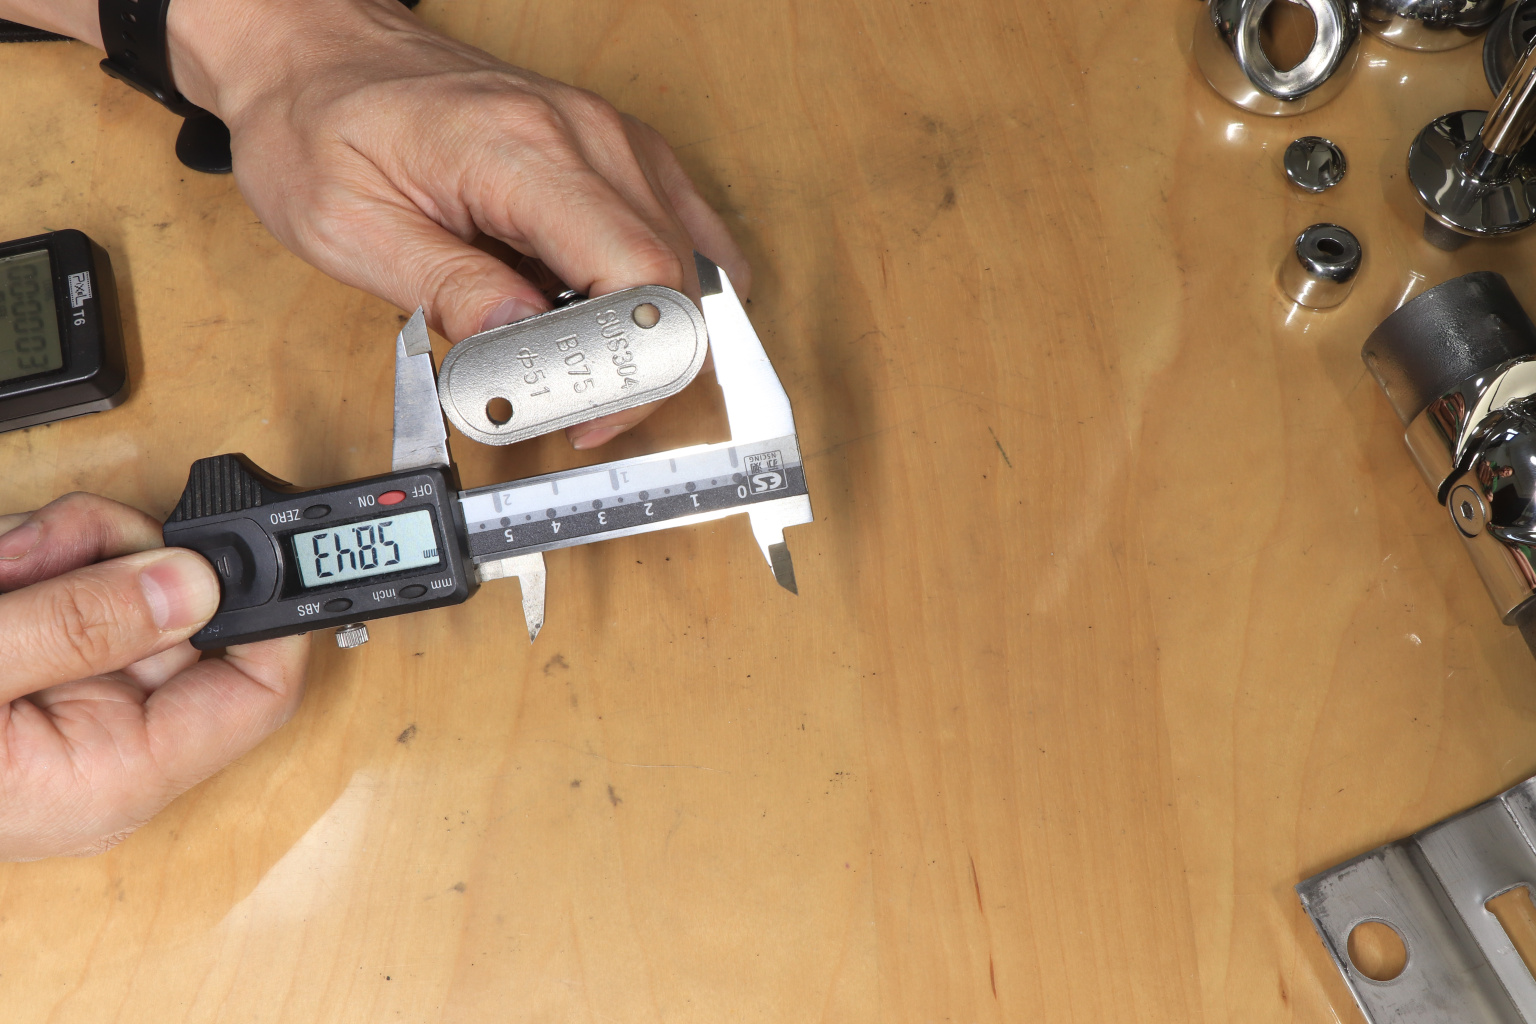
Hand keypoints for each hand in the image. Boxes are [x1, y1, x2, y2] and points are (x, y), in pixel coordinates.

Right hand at [0, 494, 306, 860]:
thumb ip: (82, 627)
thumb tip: (196, 585)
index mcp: (115, 773)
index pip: (257, 694)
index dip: (270, 613)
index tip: (254, 541)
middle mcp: (105, 743)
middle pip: (187, 618)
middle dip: (121, 558)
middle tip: (46, 548)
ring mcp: (64, 701)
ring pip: (123, 587)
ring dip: (61, 552)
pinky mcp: (26, 665)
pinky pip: (66, 590)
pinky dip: (28, 561)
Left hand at [167, 0, 750, 448]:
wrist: (321, 54)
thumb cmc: (323, 125)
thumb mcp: (349, 227)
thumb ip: (445, 290)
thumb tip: (519, 347)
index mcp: (520, 149)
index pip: (636, 268)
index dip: (631, 360)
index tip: (590, 411)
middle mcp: (586, 134)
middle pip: (674, 274)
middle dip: (640, 364)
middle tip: (582, 412)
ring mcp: (611, 136)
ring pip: (687, 259)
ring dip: (651, 330)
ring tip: (583, 365)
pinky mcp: (617, 148)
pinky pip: (687, 226)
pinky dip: (675, 287)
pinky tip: (641, 323)